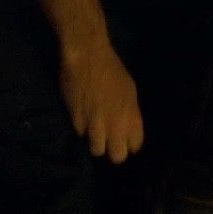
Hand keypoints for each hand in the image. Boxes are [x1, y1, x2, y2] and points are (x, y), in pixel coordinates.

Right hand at [60, 36, 144, 162]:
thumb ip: (130, 113)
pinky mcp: (76, 120)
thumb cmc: (112, 69)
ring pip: (97, 150)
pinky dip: (82, 127)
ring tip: (94, 130)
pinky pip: (81, 133)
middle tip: (110, 141)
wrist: (87, 57)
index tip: (126, 138)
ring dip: (96, 142)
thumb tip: (126, 127)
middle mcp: (114, 125)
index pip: (135, 146)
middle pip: (117, 156)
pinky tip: (82, 115)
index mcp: (131, 117)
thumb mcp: (130, 91)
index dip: (131, 143)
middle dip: (115, 151)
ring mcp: (94, 124)